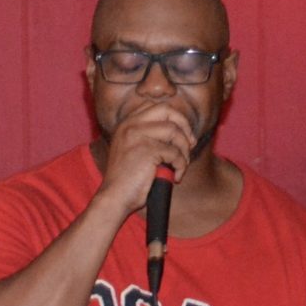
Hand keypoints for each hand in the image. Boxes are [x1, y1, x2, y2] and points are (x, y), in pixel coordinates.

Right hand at [98, 99, 195, 215]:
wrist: (114, 198)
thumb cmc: (127, 178)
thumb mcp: (134, 149)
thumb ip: (149, 135)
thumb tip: (183, 128)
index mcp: (126, 124)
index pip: (157, 107)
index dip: (175, 118)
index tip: (182, 135)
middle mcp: (130, 126)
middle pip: (167, 110)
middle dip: (185, 126)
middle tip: (190, 144)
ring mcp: (137, 136)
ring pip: (175, 132)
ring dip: (184, 150)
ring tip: (181, 165)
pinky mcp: (146, 150)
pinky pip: (175, 153)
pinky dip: (181, 166)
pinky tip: (176, 176)